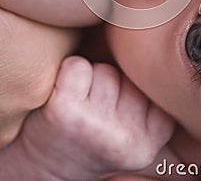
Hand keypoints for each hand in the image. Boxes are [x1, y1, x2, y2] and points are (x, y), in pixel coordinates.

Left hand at [2, 57, 173, 180]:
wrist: (43, 169)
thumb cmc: (93, 138)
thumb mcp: (137, 127)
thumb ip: (150, 95)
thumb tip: (149, 35)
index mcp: (153, 138)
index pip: (155, 80)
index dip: (133, 86)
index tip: (119, 109)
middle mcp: (127, 137)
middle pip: (130, 73)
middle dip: (113, 83)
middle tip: (96, 111)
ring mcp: (95, 125)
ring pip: (105, 68)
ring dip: (91, 79)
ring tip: (81, 105)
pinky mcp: (65, 112)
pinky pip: (77, 65)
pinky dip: (67, 72)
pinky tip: (64, 96)